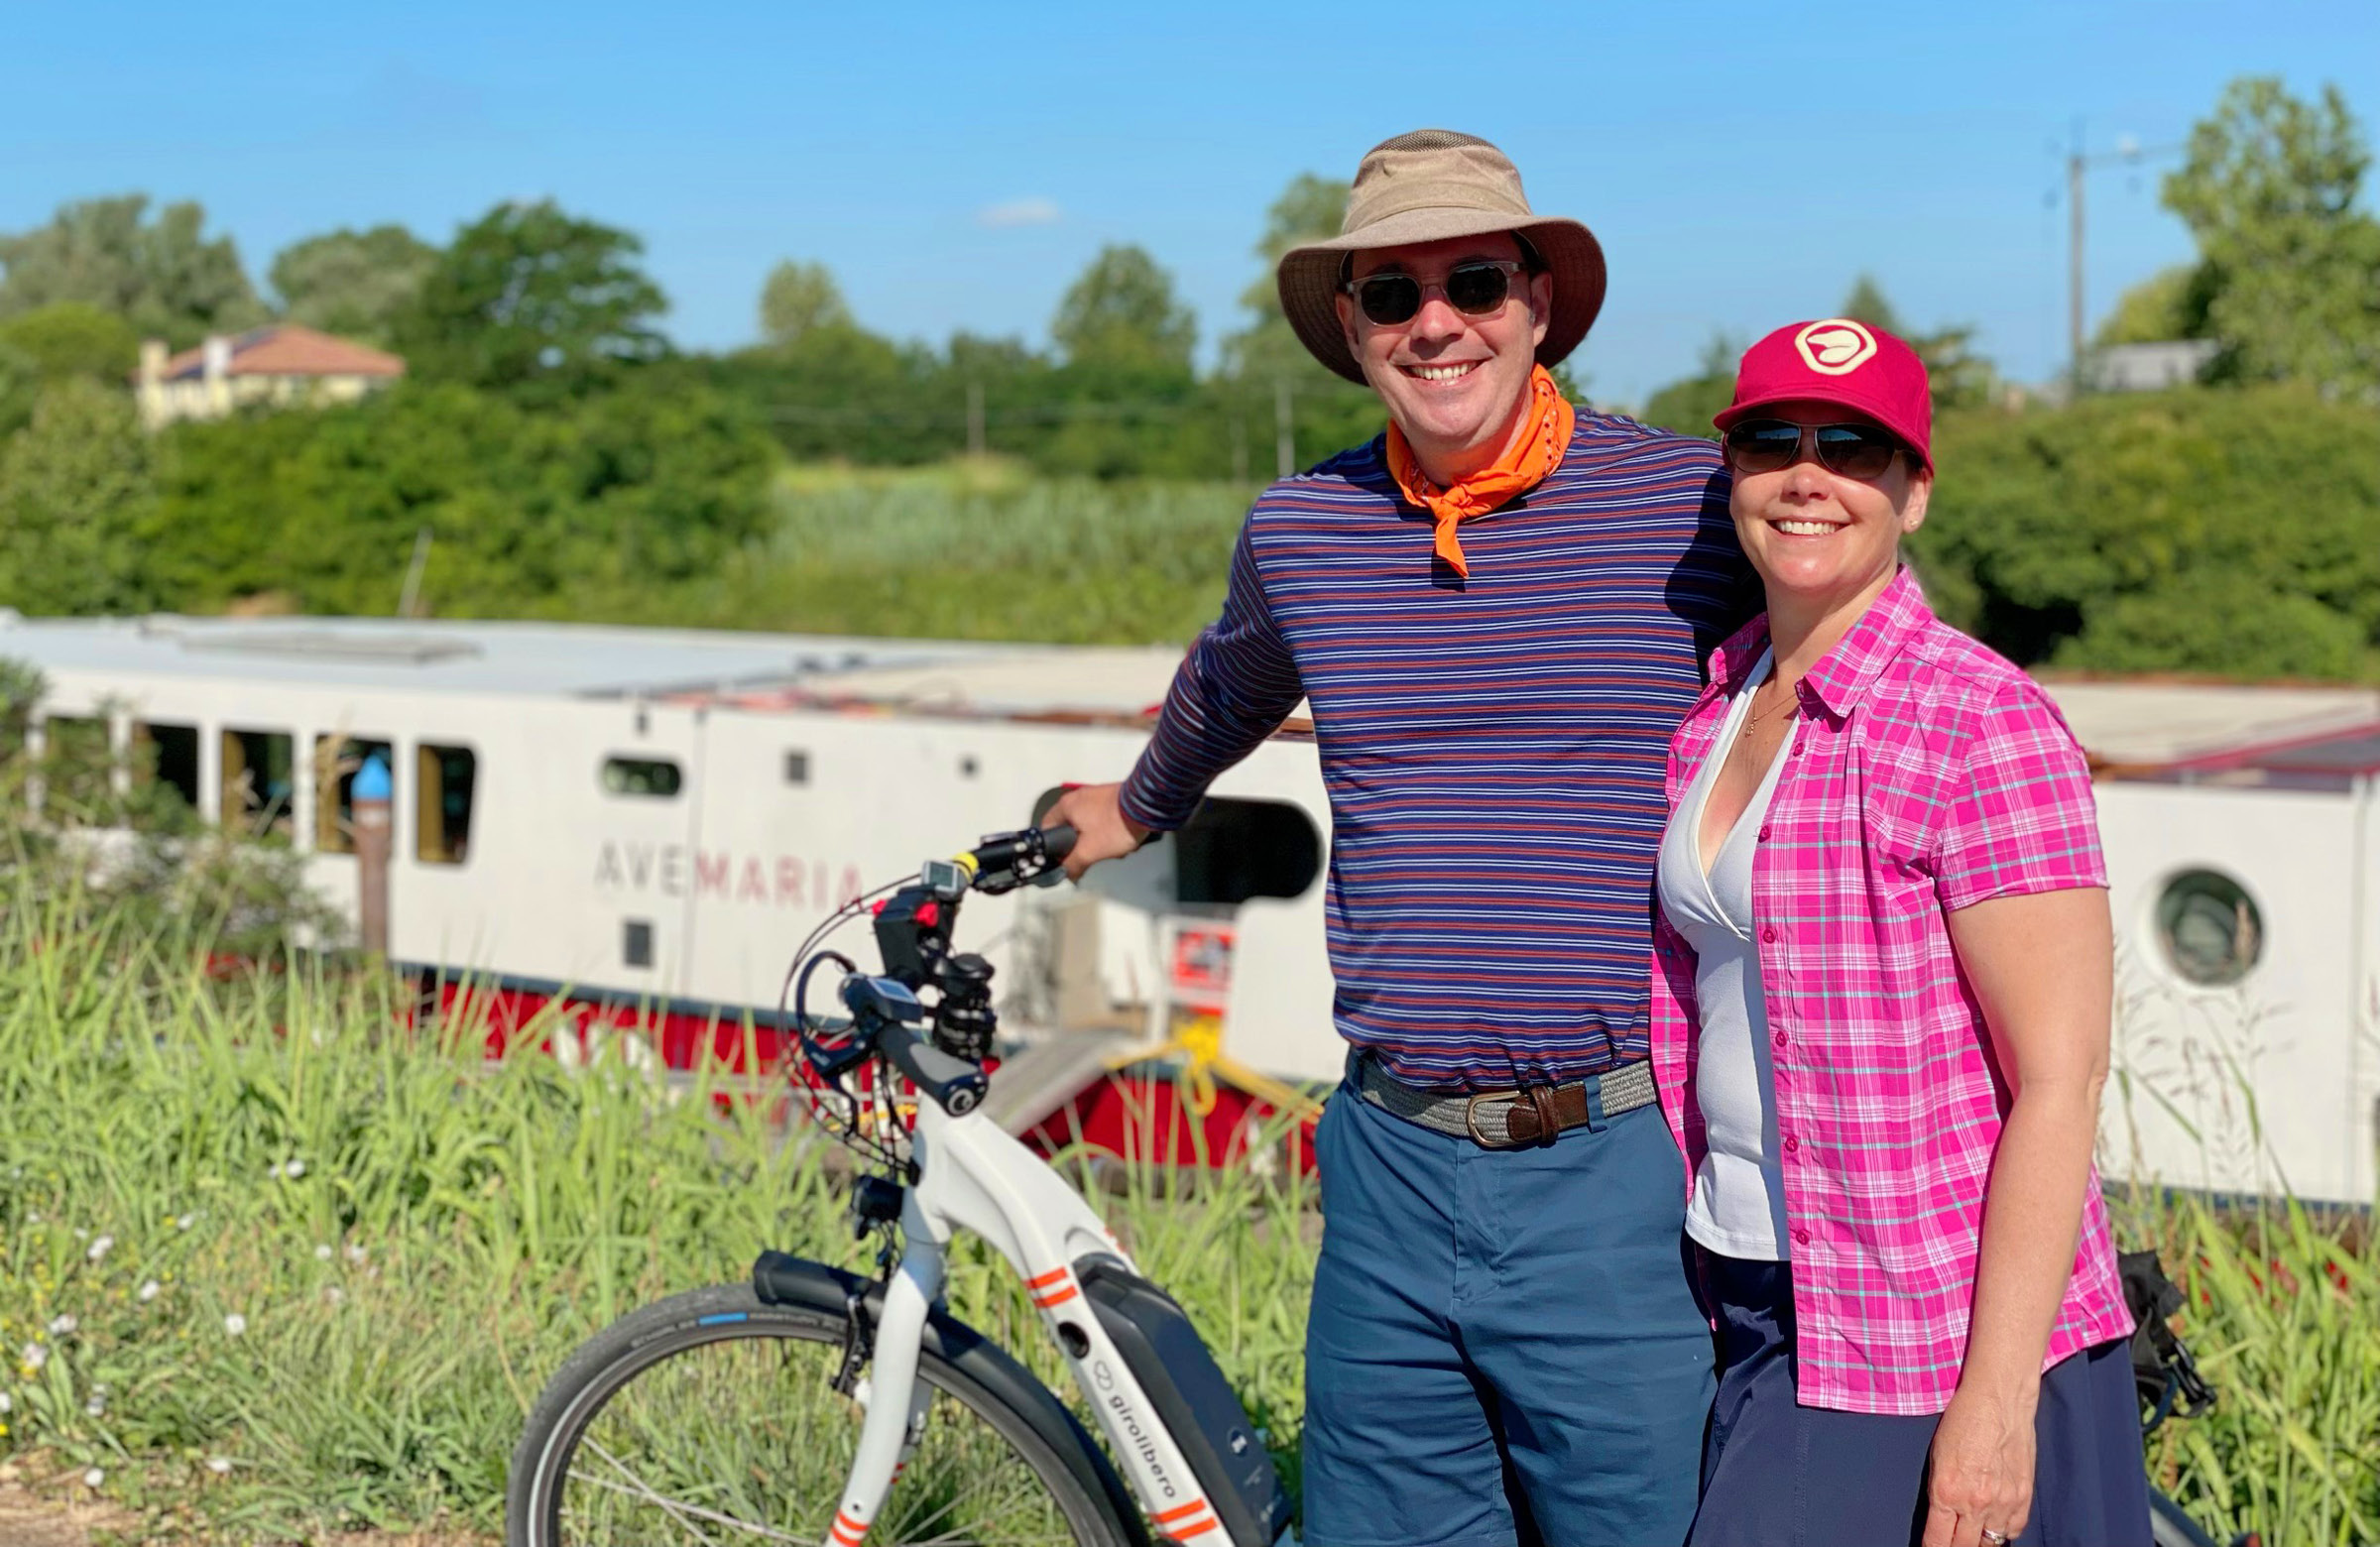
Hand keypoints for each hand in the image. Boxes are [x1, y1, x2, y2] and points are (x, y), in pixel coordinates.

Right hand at [1040, 782, 1150, 880]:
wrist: (1147, 806)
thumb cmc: (1115, 824)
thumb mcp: (1088, 852)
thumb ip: (1072, 865)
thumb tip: (1066, 873)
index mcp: (1066, 805)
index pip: (1047, 827)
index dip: (1052, 847)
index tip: (1061, 859)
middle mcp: (1079, 797)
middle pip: (1070, 829)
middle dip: (1081, 847)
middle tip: (1090, 856)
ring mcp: (1097, 796)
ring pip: (1090, 826)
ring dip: (1099, 841)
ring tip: (1112, 849)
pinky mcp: (1113, 798)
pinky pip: (1105, 820)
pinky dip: (1111, 831)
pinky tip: (1122, 839)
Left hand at [1921, 1384, 2034, 1546]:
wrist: (1999, 1400)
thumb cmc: (1962, 1421)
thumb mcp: (1937, 1457)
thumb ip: (1940, 1492)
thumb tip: (1941, 1517)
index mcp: (1946, 1492)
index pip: (1937, 1541)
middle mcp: (1975, 1503)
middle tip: (1950, 1544)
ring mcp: (2003, 1503)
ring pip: (1991, 1543)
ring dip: (1979, 1542)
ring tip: (1972, 1538)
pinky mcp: (2024, 1497)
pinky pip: (2013, 1530)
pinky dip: (2003, 1531)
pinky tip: (1994, 1525)